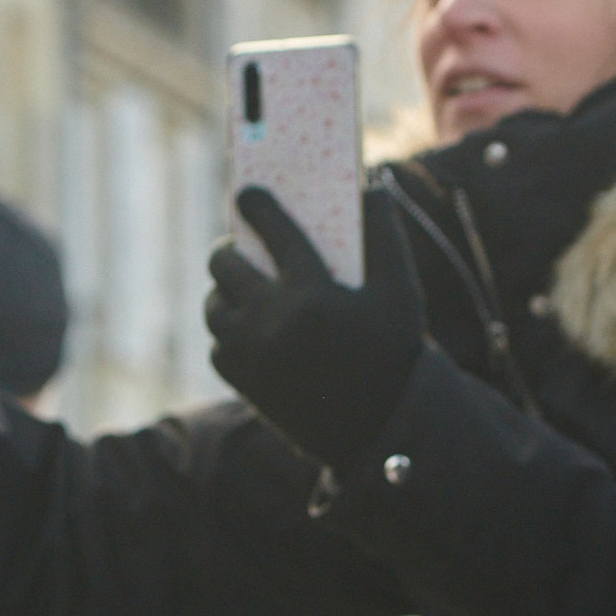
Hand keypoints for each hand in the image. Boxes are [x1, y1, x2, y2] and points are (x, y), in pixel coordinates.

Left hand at [204, 188, 422, 467]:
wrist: (380, 429)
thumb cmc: (393, 352)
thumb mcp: (401, 291)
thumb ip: (385, 233)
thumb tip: (371, 186)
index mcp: (312, 293)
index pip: (274, 230)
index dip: (256, 204)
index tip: (246, 192)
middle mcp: (272, 320)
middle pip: (224, 266)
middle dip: (227, 250)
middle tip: (236, 247)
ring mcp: (252, 353)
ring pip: (213, 307)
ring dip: (222, 292)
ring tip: (239, 287)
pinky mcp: (244, 383)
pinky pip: (218, 346)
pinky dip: (227, 333)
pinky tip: (245, 326)